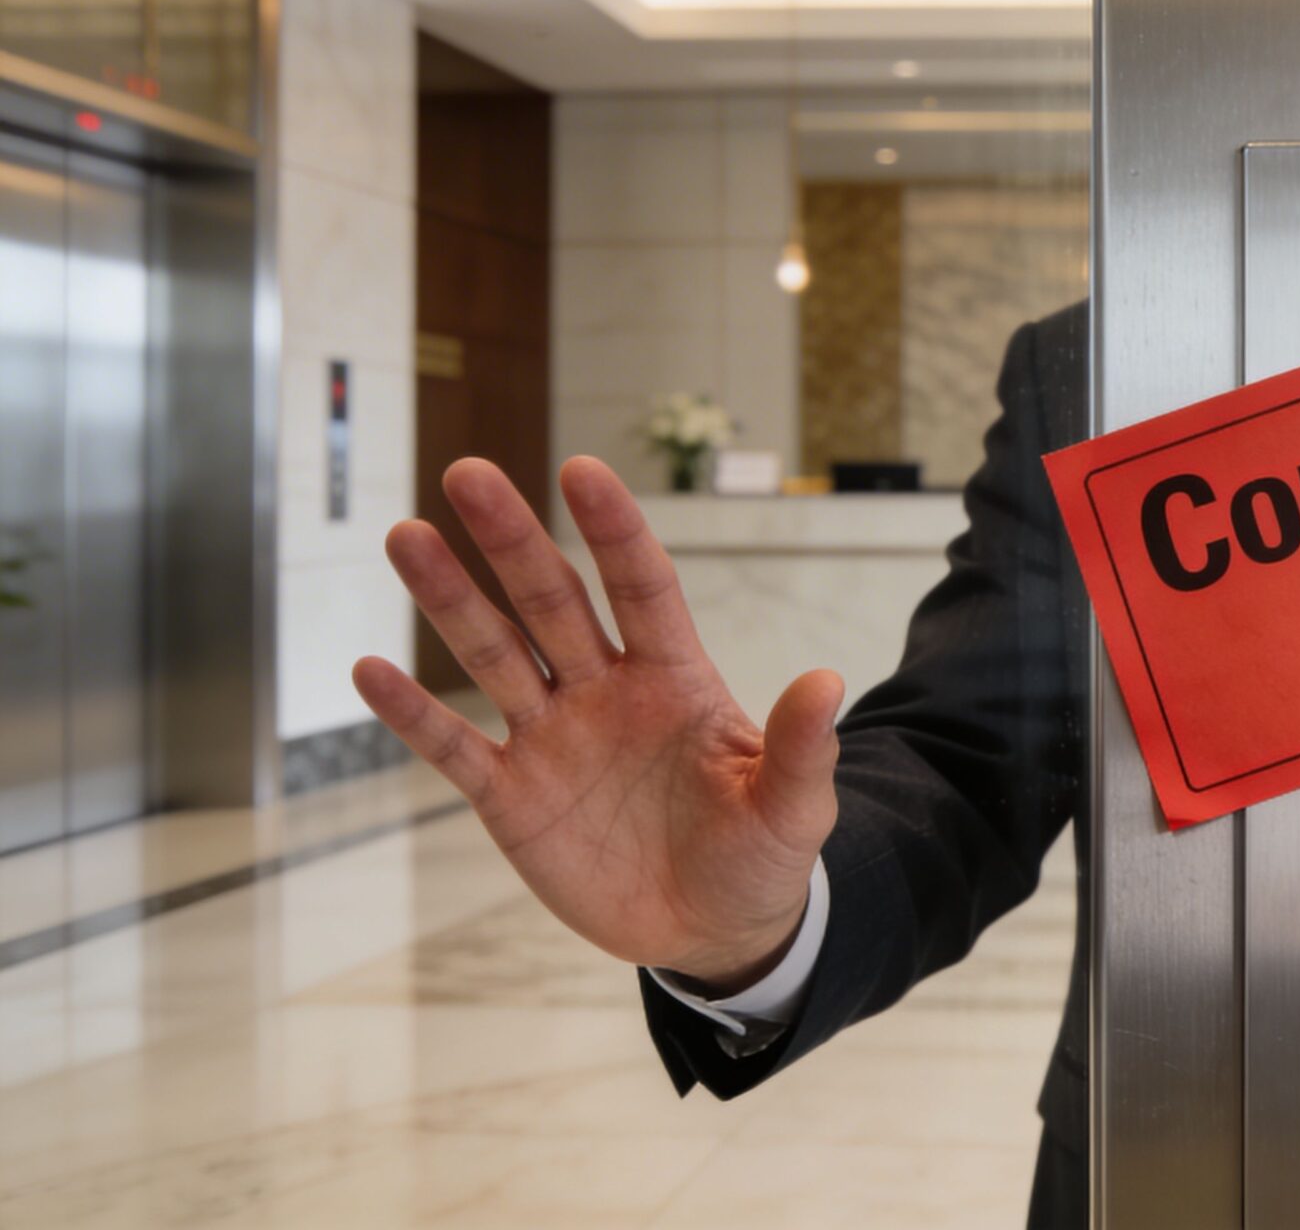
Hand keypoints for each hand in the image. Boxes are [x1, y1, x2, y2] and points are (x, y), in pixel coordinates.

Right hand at [353, 457, 841, 993]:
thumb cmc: (760, 855)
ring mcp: (553, 739)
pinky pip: (454, 748)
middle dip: (511, 540)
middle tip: (468, 473)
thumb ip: (800, 748)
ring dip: (450, 599)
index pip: (641, 587)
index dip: (613, 531)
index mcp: (675, 679)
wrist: (713, 930)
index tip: (582, 470)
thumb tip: (828, 681)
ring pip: (493, 654)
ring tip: (405, 537)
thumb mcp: (792, 810)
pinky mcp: (512, 798)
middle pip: (552, 601)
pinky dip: (412, 714)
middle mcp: (605, 691)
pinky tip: (369, 668)